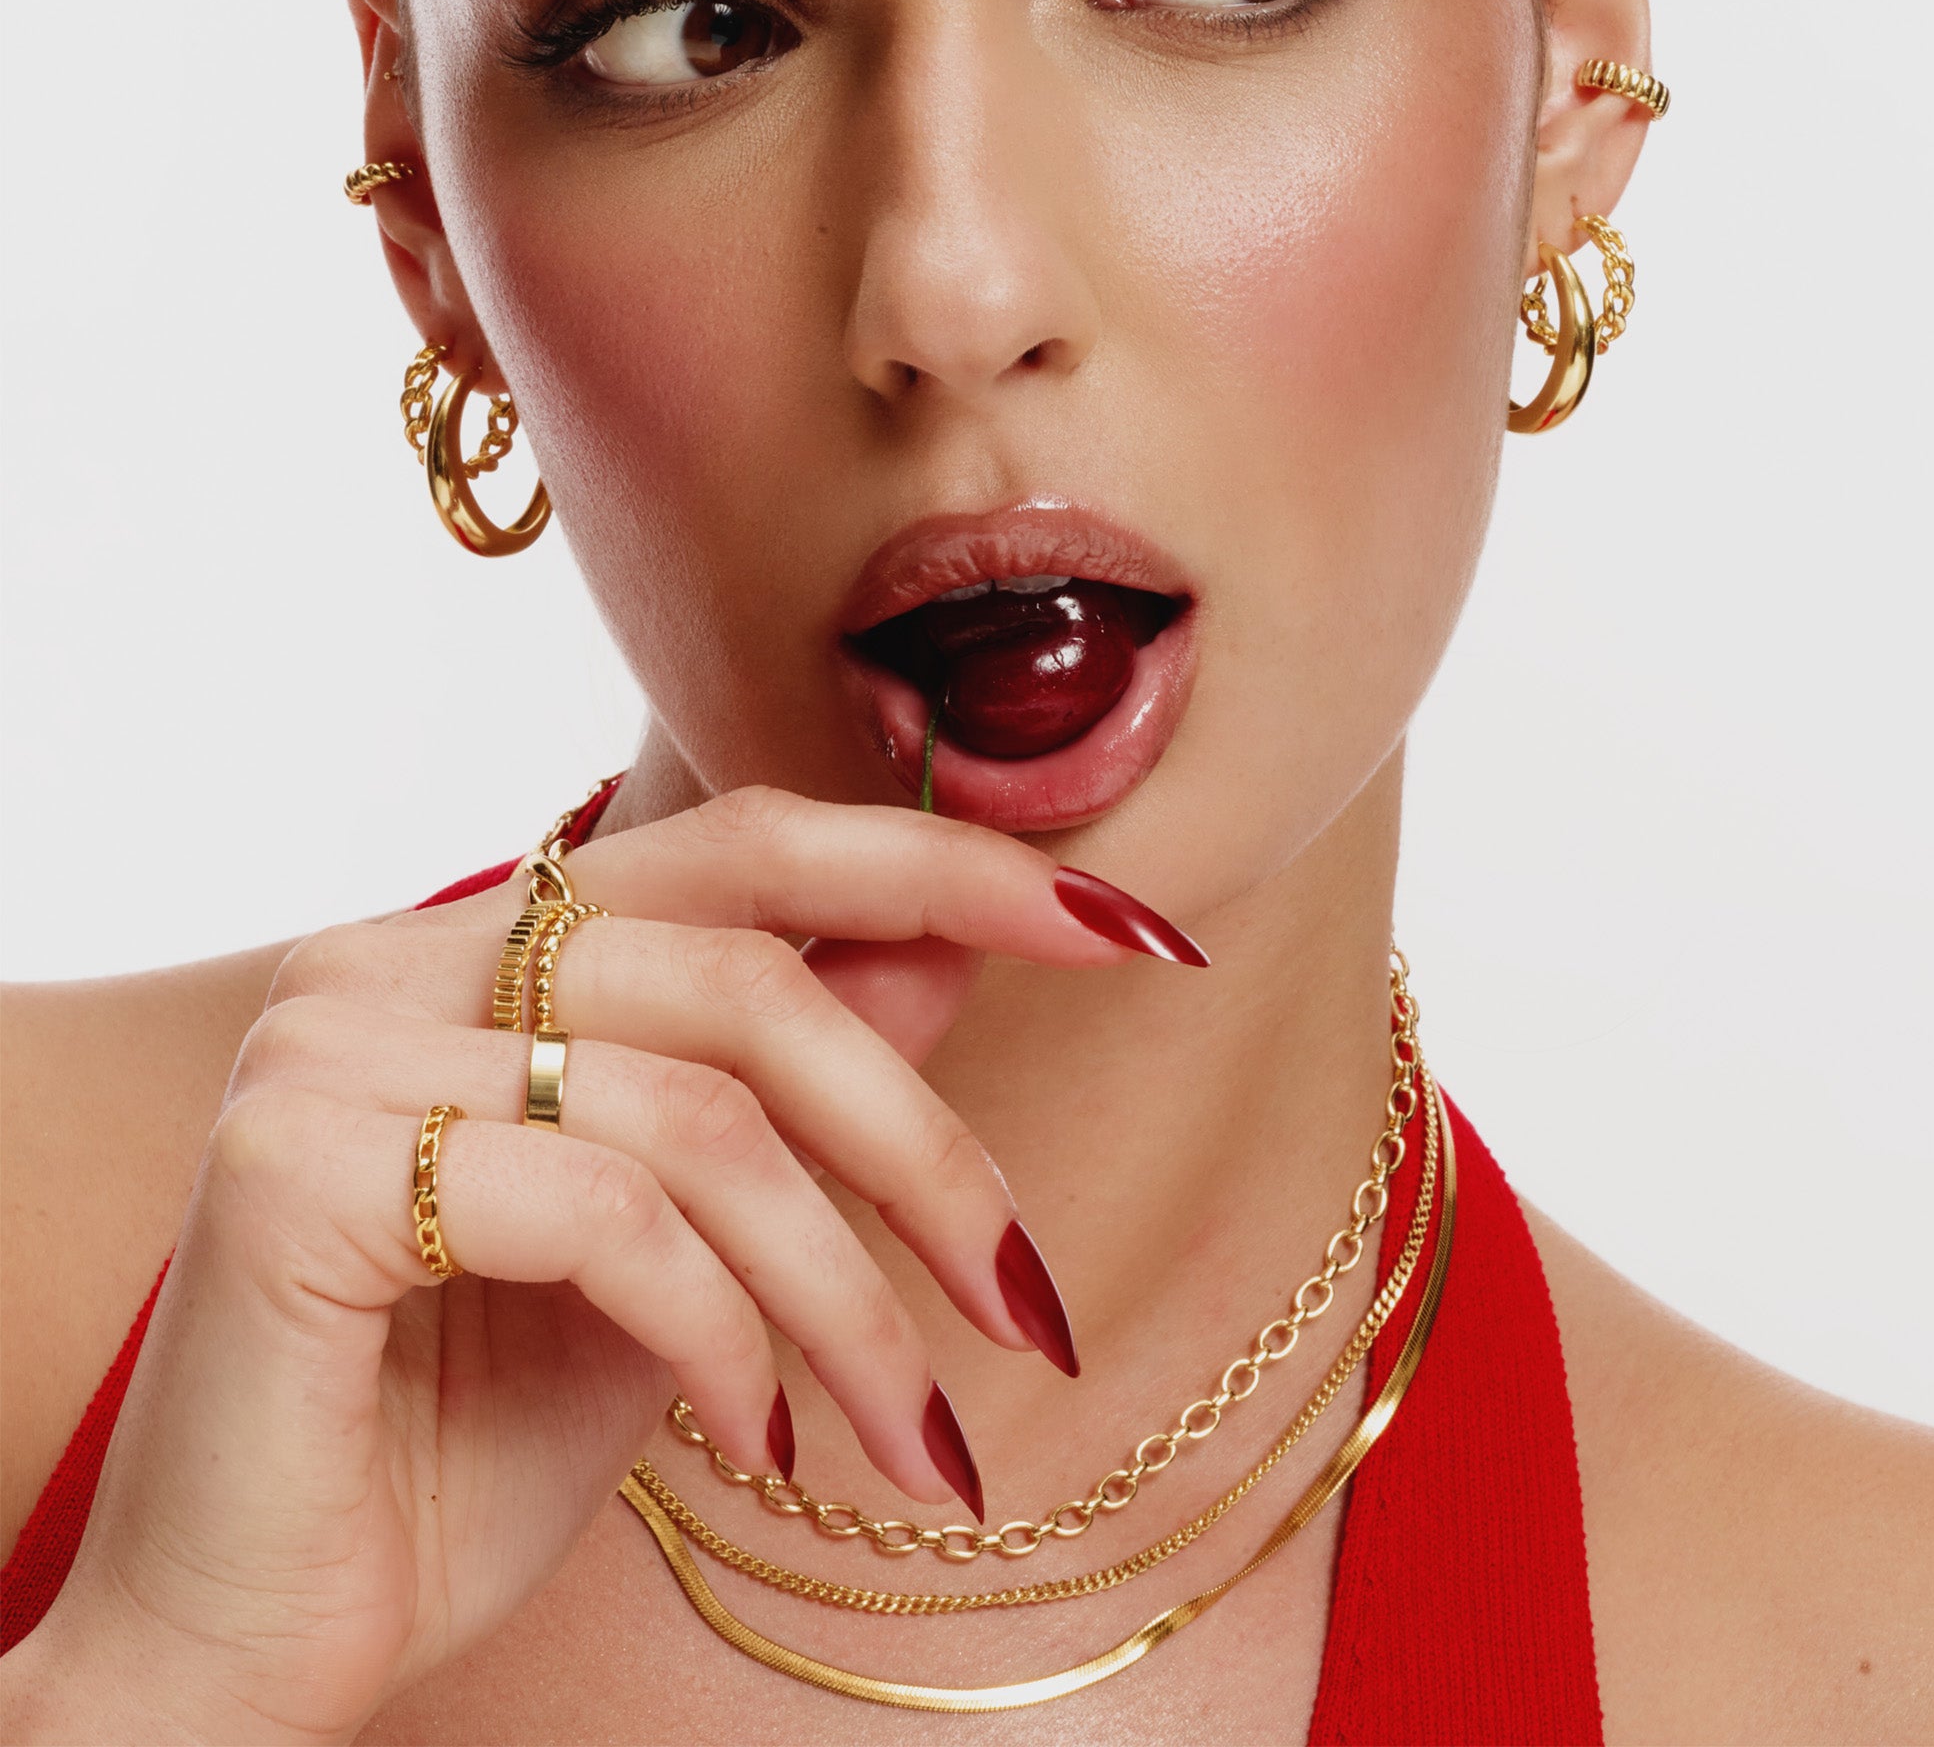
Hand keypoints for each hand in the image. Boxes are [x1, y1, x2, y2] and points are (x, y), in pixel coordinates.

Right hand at [2, 788, 1197, 1744]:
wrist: (255, 1637)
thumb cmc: (467, 1435)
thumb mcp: (682, 1245)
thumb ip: (786, 1081)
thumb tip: (953, 937)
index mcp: (482, 942)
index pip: (753, 844)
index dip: (953, 866)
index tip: (1131, 927)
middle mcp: (394, 953)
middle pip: (754, 979)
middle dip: (926, 1151)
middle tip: (1028, 1305)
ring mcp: (334, 1041)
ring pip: (706, 1113)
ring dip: (850, 1294)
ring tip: (912, 1438)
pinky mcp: (302, 1160)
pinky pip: (611, 1211)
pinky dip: (727, 1336)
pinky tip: (756, 1444)